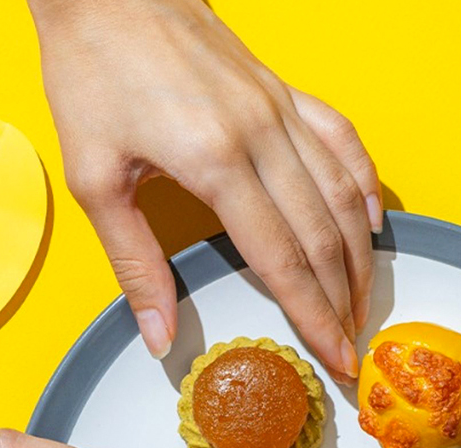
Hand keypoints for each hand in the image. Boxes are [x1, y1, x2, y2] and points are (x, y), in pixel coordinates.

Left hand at [29, 0, 379, 376]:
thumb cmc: (91, 74)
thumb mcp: (95, 179)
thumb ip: (134, 263)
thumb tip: (160, 337)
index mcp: (214, 160)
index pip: (283, 260)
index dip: (314, 317)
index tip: (336, 360)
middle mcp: (261, 134)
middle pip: (323, 236)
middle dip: (343, 301)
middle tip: (352, 349)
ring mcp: (279, 108)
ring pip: (342, 194)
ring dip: (359, 257)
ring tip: (360, 304)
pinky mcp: (282, 90)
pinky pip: (342, 141)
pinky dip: (363, 186)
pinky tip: (369, 223)